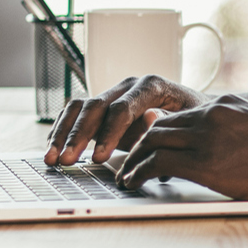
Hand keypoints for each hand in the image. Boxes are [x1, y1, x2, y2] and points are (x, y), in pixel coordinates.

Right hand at [46, 74, 208, 164]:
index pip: (123, 108)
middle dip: (80, 136)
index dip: (109, 134)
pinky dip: (61, 130)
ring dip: (64, 134)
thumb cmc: (195, 118)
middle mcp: (128, 86)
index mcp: (151, 86)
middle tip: (68, 161)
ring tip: (52, 159)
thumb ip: (169, 128)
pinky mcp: (102, 105)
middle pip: (96, 107)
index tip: (99, 158)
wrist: (195, 109)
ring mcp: (113, 93)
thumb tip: (149, 132)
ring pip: (80, 108)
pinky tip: (52, 149)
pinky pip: (75, 113)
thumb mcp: (190, 123)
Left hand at [120, 94, 247, 199]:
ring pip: (152, 141)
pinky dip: (139, 173)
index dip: (158, 132)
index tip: (148, 147)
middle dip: (139, 145)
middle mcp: (212, 113)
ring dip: (134, 159)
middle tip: (129, 161)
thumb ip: (236, 131)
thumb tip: (225, 151)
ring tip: (126, 176)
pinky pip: (158, 163)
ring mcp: (208, 136)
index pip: (178, 115)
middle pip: (159, 125)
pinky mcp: (206, 162)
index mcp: (227, 103)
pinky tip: (134, 183)